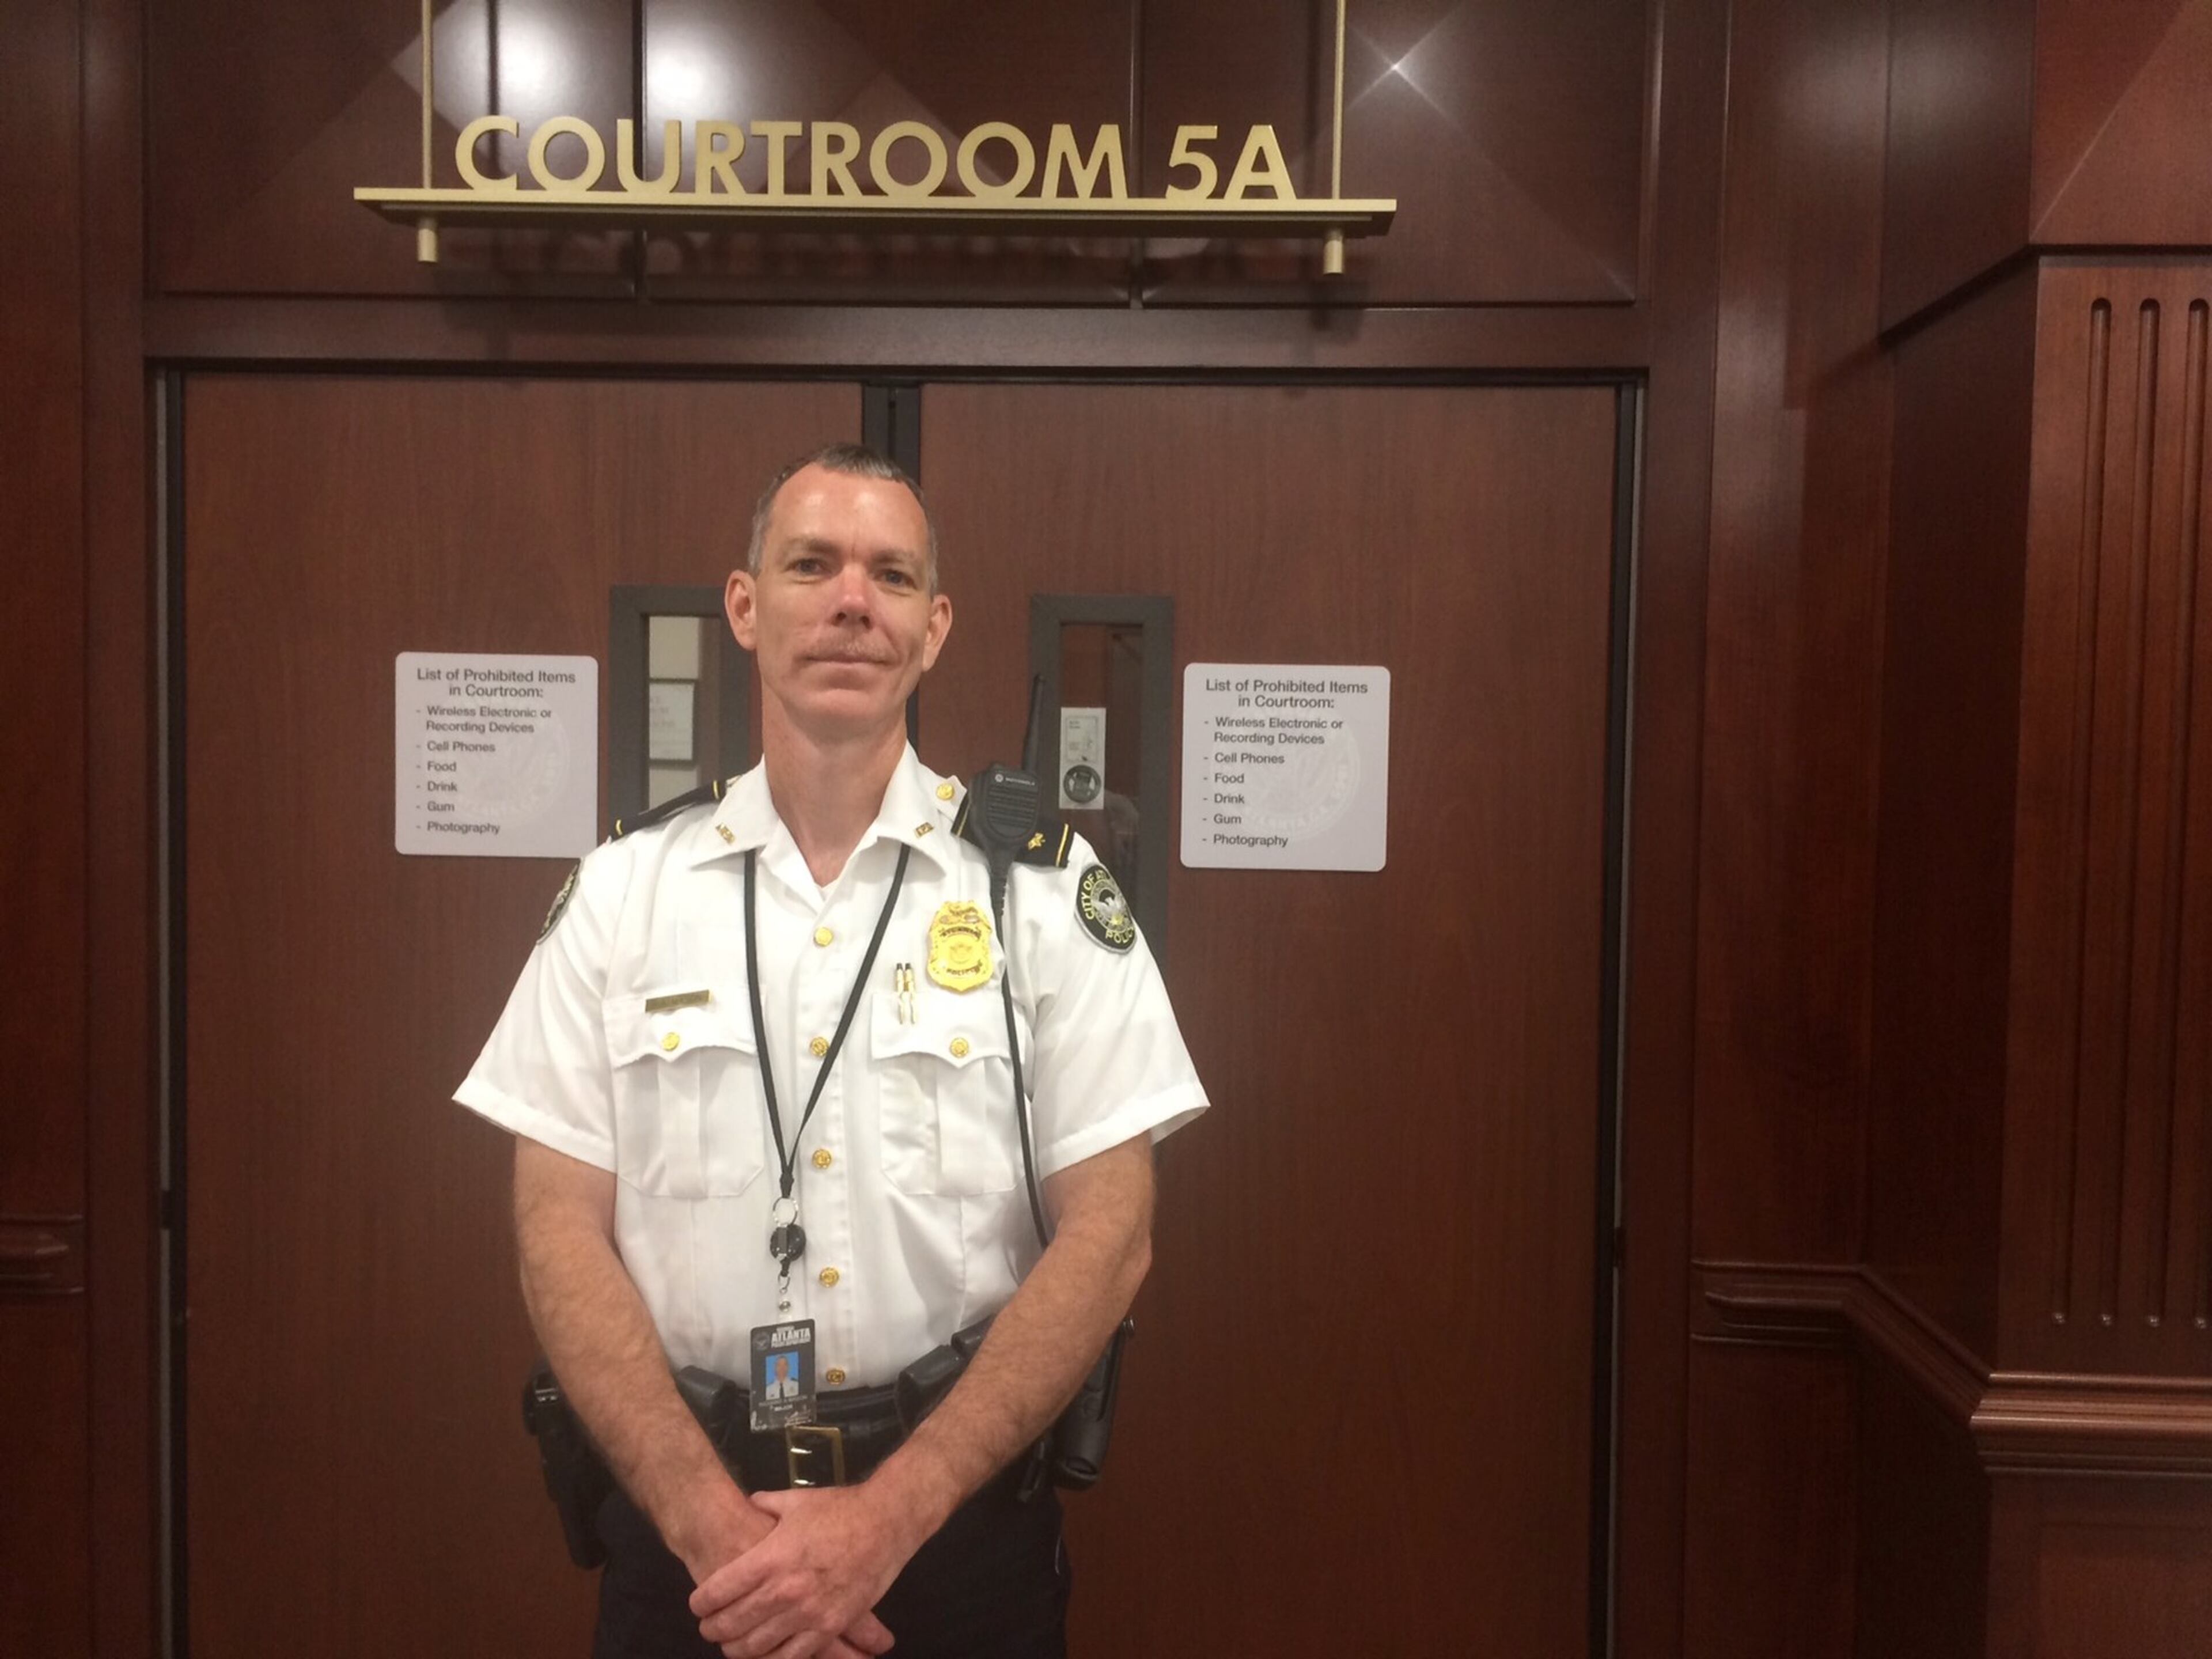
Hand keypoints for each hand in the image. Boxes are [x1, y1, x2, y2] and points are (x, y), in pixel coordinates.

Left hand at [690, 1486, 918, 1657]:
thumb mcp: (796, 1501)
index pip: (720, 1589)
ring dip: (737, 1649)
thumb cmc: (840, 1509)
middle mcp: (784, 1589)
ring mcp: (808, 1612)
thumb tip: (750, 1504)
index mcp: (770, 1556)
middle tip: (709, 1628)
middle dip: (714, 1629)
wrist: (887, 1521)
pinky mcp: (830, 1626)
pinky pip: (793, 1656)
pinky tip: (765, 1655)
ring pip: (758, 1645)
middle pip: (733, 1622)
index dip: (701, 1602)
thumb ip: (765, 1505)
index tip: (697, 1605)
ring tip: (731, 1645)